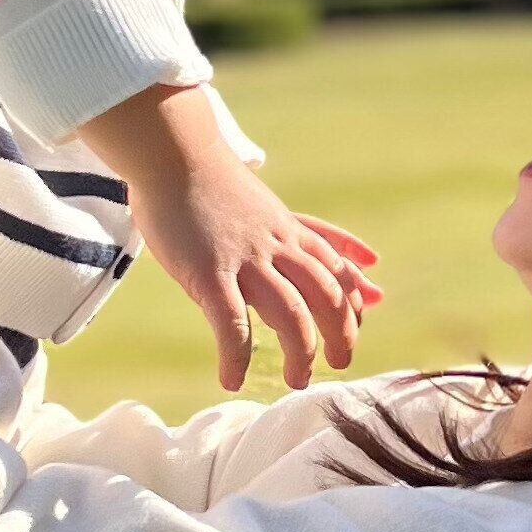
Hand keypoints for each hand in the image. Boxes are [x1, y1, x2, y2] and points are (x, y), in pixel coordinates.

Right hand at [80, 84, 379, 389]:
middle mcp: (276, 245)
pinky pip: (233, 324)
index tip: (360, 323)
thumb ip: (294, 230)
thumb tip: (327, 249)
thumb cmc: (209, 179)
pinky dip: (237, 357)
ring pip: (292, 314)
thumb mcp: (263, 204)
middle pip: (329, 295)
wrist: (170, 151)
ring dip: (301, 352)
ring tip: (299, 380)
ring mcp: (245, 259)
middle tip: (339, 365)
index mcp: (287, 230)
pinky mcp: (209, 272)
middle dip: (342, 333)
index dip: (354, 299)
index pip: (337, 268)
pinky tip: (232, 378)